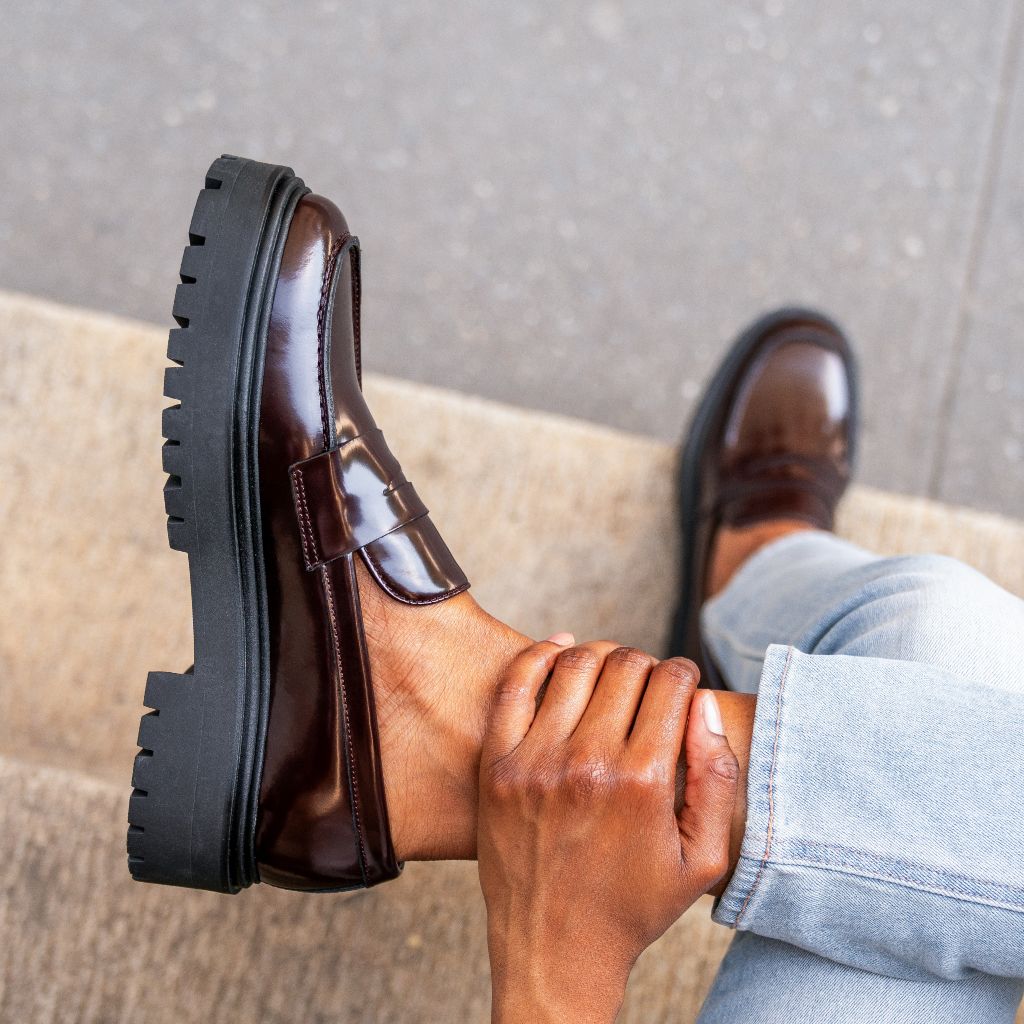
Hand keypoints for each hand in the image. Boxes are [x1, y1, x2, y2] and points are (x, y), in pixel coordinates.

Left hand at [477, 638, 739, 1023]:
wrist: (554, 949)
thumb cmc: (634, 907)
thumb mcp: (702, 858)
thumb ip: (717, 778)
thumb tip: (704, 705)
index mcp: (643, 783)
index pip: (670, 684)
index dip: (683, 674)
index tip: (682, 684)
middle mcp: (587, 764)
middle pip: (625, 666)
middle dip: (646, 664)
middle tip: (648, 683)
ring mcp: (535, 761)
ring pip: (575, 664)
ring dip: (602, 655)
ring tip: (612, 672)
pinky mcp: (498, 764)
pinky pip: (517, 682)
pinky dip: (542, 654)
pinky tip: (562, 650)